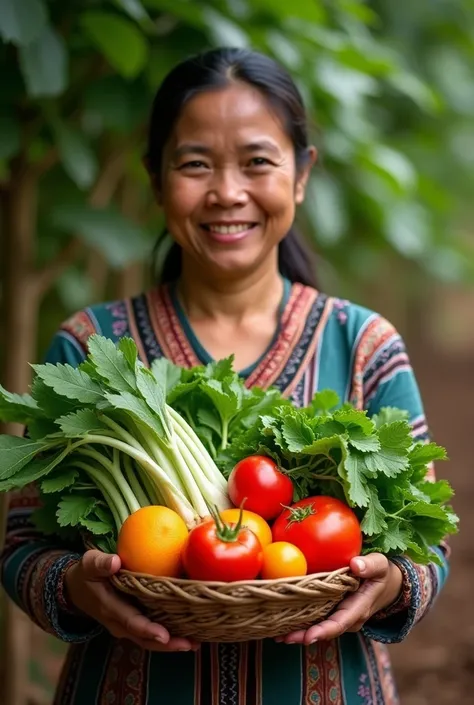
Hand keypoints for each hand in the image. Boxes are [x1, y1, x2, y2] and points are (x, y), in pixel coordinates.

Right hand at [65, 550, 198, 651]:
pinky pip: (151, 634)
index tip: (164, 635)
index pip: (130, 621)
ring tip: (195, 643)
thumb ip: (100, 564)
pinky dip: (169, 637)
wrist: (77, 589)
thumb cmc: (87, 573)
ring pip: (149, 640)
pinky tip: (189, 633)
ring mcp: (126, 626)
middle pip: (144, 638)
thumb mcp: (89, 564)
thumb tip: (114, 561)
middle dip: (167, 644)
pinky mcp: (133, 624)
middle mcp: (119, 623)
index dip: (147, 629)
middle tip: (190, 644)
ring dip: (171, 644)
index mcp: (109, 608)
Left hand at [275, 553, 402, 645]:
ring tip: (276, 634)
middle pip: (324, 630)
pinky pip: (316, 620)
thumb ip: (370, 565)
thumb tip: (355, 565)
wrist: (386, 584)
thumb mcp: (380, 566)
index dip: (324, 631)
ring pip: (318, 628)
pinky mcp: (332, 612)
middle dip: (303, 636)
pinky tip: (282, 624)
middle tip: (281, 637)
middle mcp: (348, 618)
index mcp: (359, 608)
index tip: (308, 636)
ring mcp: (340, 617)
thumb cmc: (381, 573)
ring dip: (298, 632)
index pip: (339, 623)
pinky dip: (301, 624)